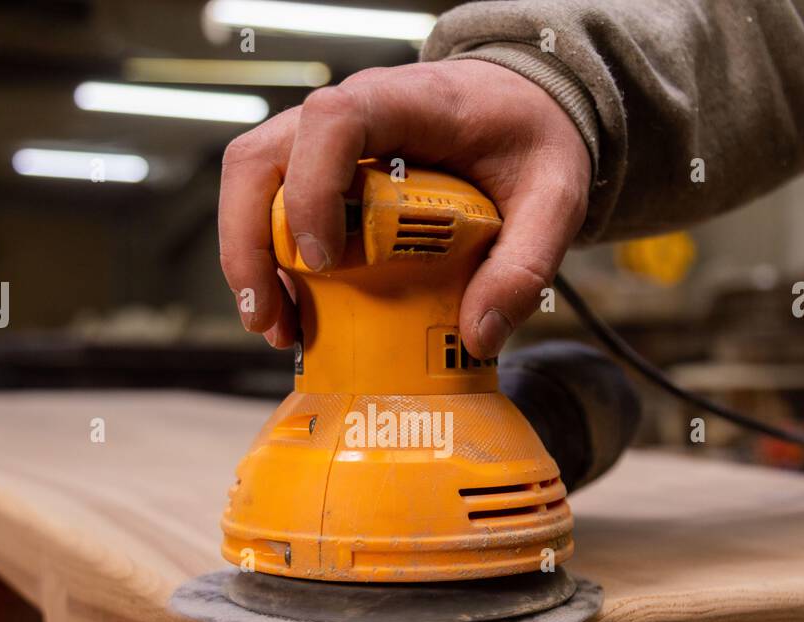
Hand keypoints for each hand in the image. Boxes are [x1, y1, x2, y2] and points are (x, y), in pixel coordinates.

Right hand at [218, 59, 590, 357]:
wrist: (523, 105)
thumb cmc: (529, 136)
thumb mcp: (554, 197)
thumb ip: (526, 264)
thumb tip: (479, 337)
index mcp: (406, 103)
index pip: (332, 122)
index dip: (312, 189)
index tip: (325, 260)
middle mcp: (349, 114)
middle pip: (261, 158)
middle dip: (250, 243)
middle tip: (273, 316)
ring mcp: (324, 140)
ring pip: (251, 182)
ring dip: (249, 258)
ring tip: (277, 326)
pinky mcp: (319, 170)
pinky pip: (268, 205)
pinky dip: (268, 261)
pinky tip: (292, 311)